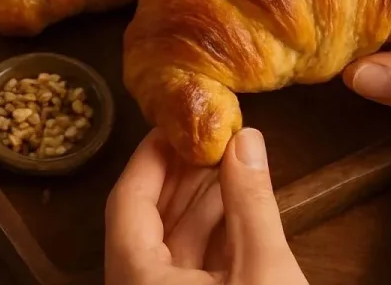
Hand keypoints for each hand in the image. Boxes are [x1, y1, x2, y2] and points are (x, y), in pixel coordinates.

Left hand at [105, 128, 308, 284]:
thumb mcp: (264, 269)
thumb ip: (251, 202)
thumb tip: (246, 138)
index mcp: (138, 280)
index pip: (127, 202)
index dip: (151, 157)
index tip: (176, 122)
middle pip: (148, 222)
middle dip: (182, 176)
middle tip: (210, 134)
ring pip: (171, 248)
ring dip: (201, 204)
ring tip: (231, 160)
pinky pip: (190, 271)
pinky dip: (212, 238)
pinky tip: (238, 205)